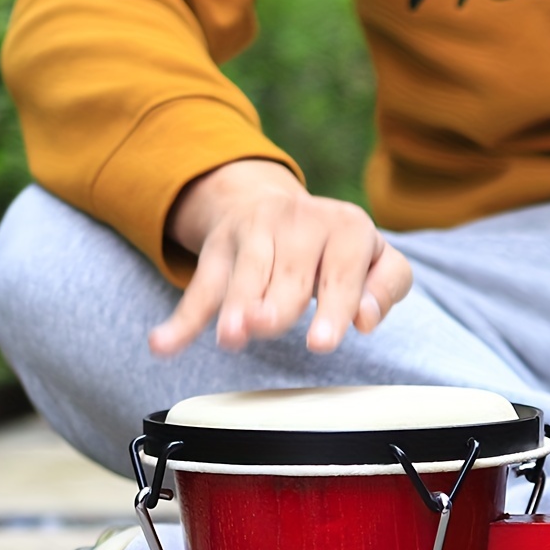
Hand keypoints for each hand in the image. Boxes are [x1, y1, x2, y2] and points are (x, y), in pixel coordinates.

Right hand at [149, 159, 412, 354]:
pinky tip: (163, 344)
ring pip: (245, 276)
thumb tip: (365, 319)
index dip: (334, 307)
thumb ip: (386, 287)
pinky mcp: (219, 249)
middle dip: (279, 304)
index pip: (342, 273)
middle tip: (269, 327)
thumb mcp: (378, 260)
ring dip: (235, 306)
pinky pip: (201, 288)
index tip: (321, 342)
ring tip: (231, 337)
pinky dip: (182, 320)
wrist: (276, 205)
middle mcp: (300, 220)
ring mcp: (254, 230)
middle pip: (291, 275)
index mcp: (347, 226)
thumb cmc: (340, 250)